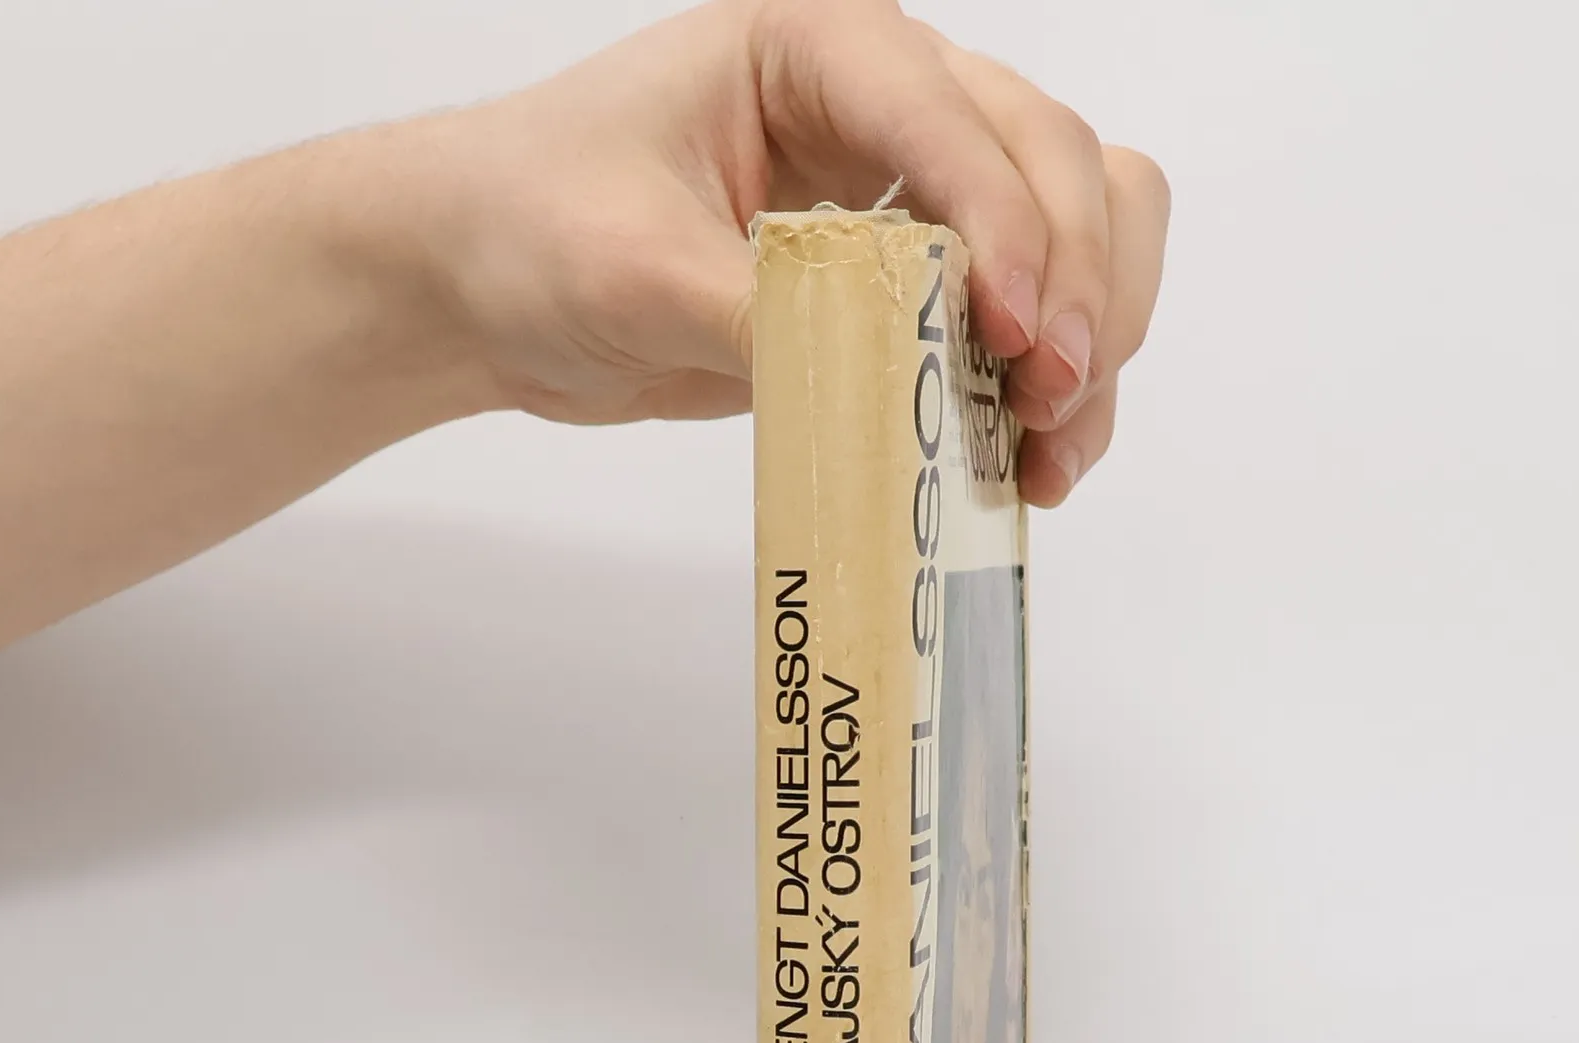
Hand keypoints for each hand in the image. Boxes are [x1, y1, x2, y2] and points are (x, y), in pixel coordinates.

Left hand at [402, 0, 1170, 505]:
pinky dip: (1052, 380)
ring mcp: (913, 189)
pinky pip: (1030, 310)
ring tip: (1051, 448)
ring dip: (1092, 334)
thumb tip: (883, 381)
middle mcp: (891, 102)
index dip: (1011, 230)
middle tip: (1045, 398)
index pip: (958, 122)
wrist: (486, 281)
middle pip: (1059, 160)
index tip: (1015, 338)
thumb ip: (761, 317)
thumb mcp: (633, 271)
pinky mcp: (912, 279)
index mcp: (820, 48)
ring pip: (1080, 225)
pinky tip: (1028, 456)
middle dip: (1076, 282)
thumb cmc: (532, 225)